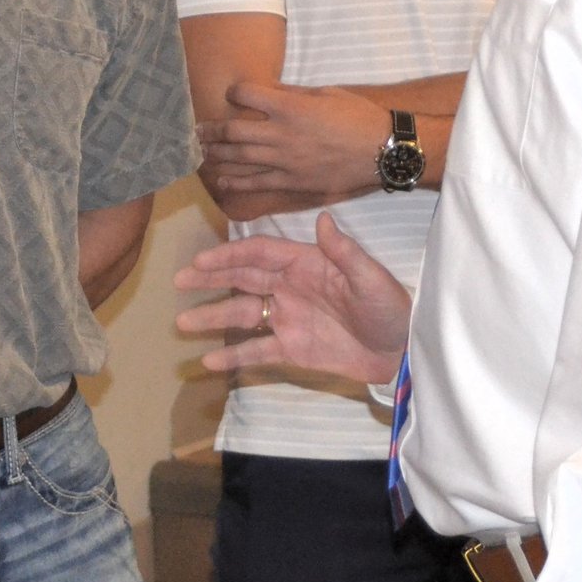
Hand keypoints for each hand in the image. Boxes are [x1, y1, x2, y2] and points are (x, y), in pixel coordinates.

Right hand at [175, 214, 410, 382]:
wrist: (403, 351)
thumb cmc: (390, 307)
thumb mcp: (370, 278)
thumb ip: (344, 252)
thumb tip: (323, 219)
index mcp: (306, 264)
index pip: (260, 254)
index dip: (230, 255)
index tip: (201, 260)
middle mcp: (291, 287)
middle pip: (242, 278)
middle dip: (210, 278)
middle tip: (179, 280)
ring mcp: (288, 319)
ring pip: (242, 314)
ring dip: (213, 316)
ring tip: (182, 322)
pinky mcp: (292, 349)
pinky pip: (256, 351)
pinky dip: (233, 356)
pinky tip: (207, 362)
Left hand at [198, 80, 390, 215]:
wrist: (382, 150)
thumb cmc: (358, 117)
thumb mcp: (326, 94)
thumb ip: (294, 95)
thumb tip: (270, 92)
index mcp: (290, 107)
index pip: (246, 94)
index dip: (235, 92)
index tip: (232, 93)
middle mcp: (281, 134)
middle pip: (234, 131)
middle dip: (212, 130)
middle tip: (198, 130)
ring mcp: (285, 161)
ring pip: (240, 158)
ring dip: (217, 155)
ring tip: (202, 152)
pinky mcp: (292, 182)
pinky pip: (257, 183)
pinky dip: (236, 182)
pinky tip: (221, 181)